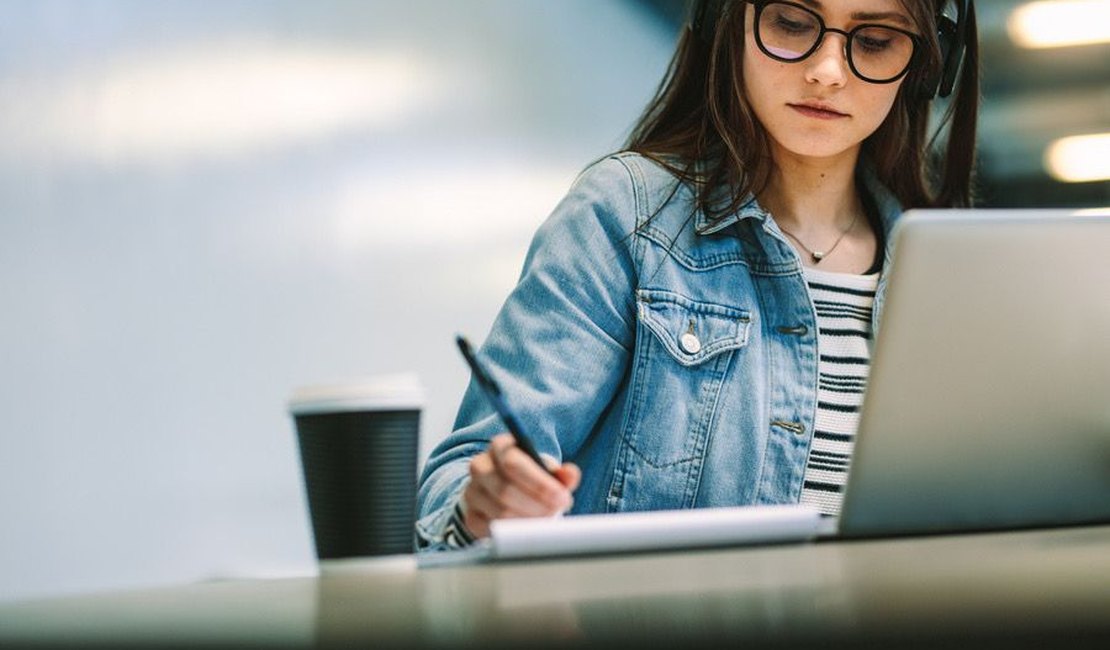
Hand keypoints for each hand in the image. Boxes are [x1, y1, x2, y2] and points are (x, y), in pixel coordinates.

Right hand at [461, 433, 580, 538]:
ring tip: (546, 520)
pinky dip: (513, 533)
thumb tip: (570, 474)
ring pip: (500, 512)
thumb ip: (561, 473)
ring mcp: (472, 492)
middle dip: (537, 506)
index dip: (539, 483)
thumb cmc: (528, 477)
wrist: (503, 489)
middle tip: (557, 512)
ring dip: (528, 520)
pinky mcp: (471, 516)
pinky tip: (528, 529)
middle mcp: (480, 466)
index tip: (562, 497)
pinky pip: (491, 529)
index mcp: (499, 447)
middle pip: (505, 490)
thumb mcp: (546, 469)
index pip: (513, 463)